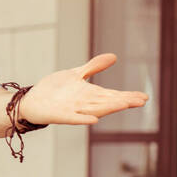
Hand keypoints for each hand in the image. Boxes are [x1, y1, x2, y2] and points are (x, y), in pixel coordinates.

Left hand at [19, 53, 148, 125]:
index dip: (128, 96)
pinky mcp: (60, 115)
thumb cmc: (55, 90)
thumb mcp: (76, 74)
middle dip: (123, 101)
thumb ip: (93, 67)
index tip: (144, 97)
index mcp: (90, 95)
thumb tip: (113, 57)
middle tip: (141, 101)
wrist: (32, 101)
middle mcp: (85, 104)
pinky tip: (94, 120)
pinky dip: (83, 119)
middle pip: (108, 102)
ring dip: (109, 108)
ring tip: (125, 104)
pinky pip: (73, 118)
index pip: (113, 95)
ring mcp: (73, 110)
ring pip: (95, 110)